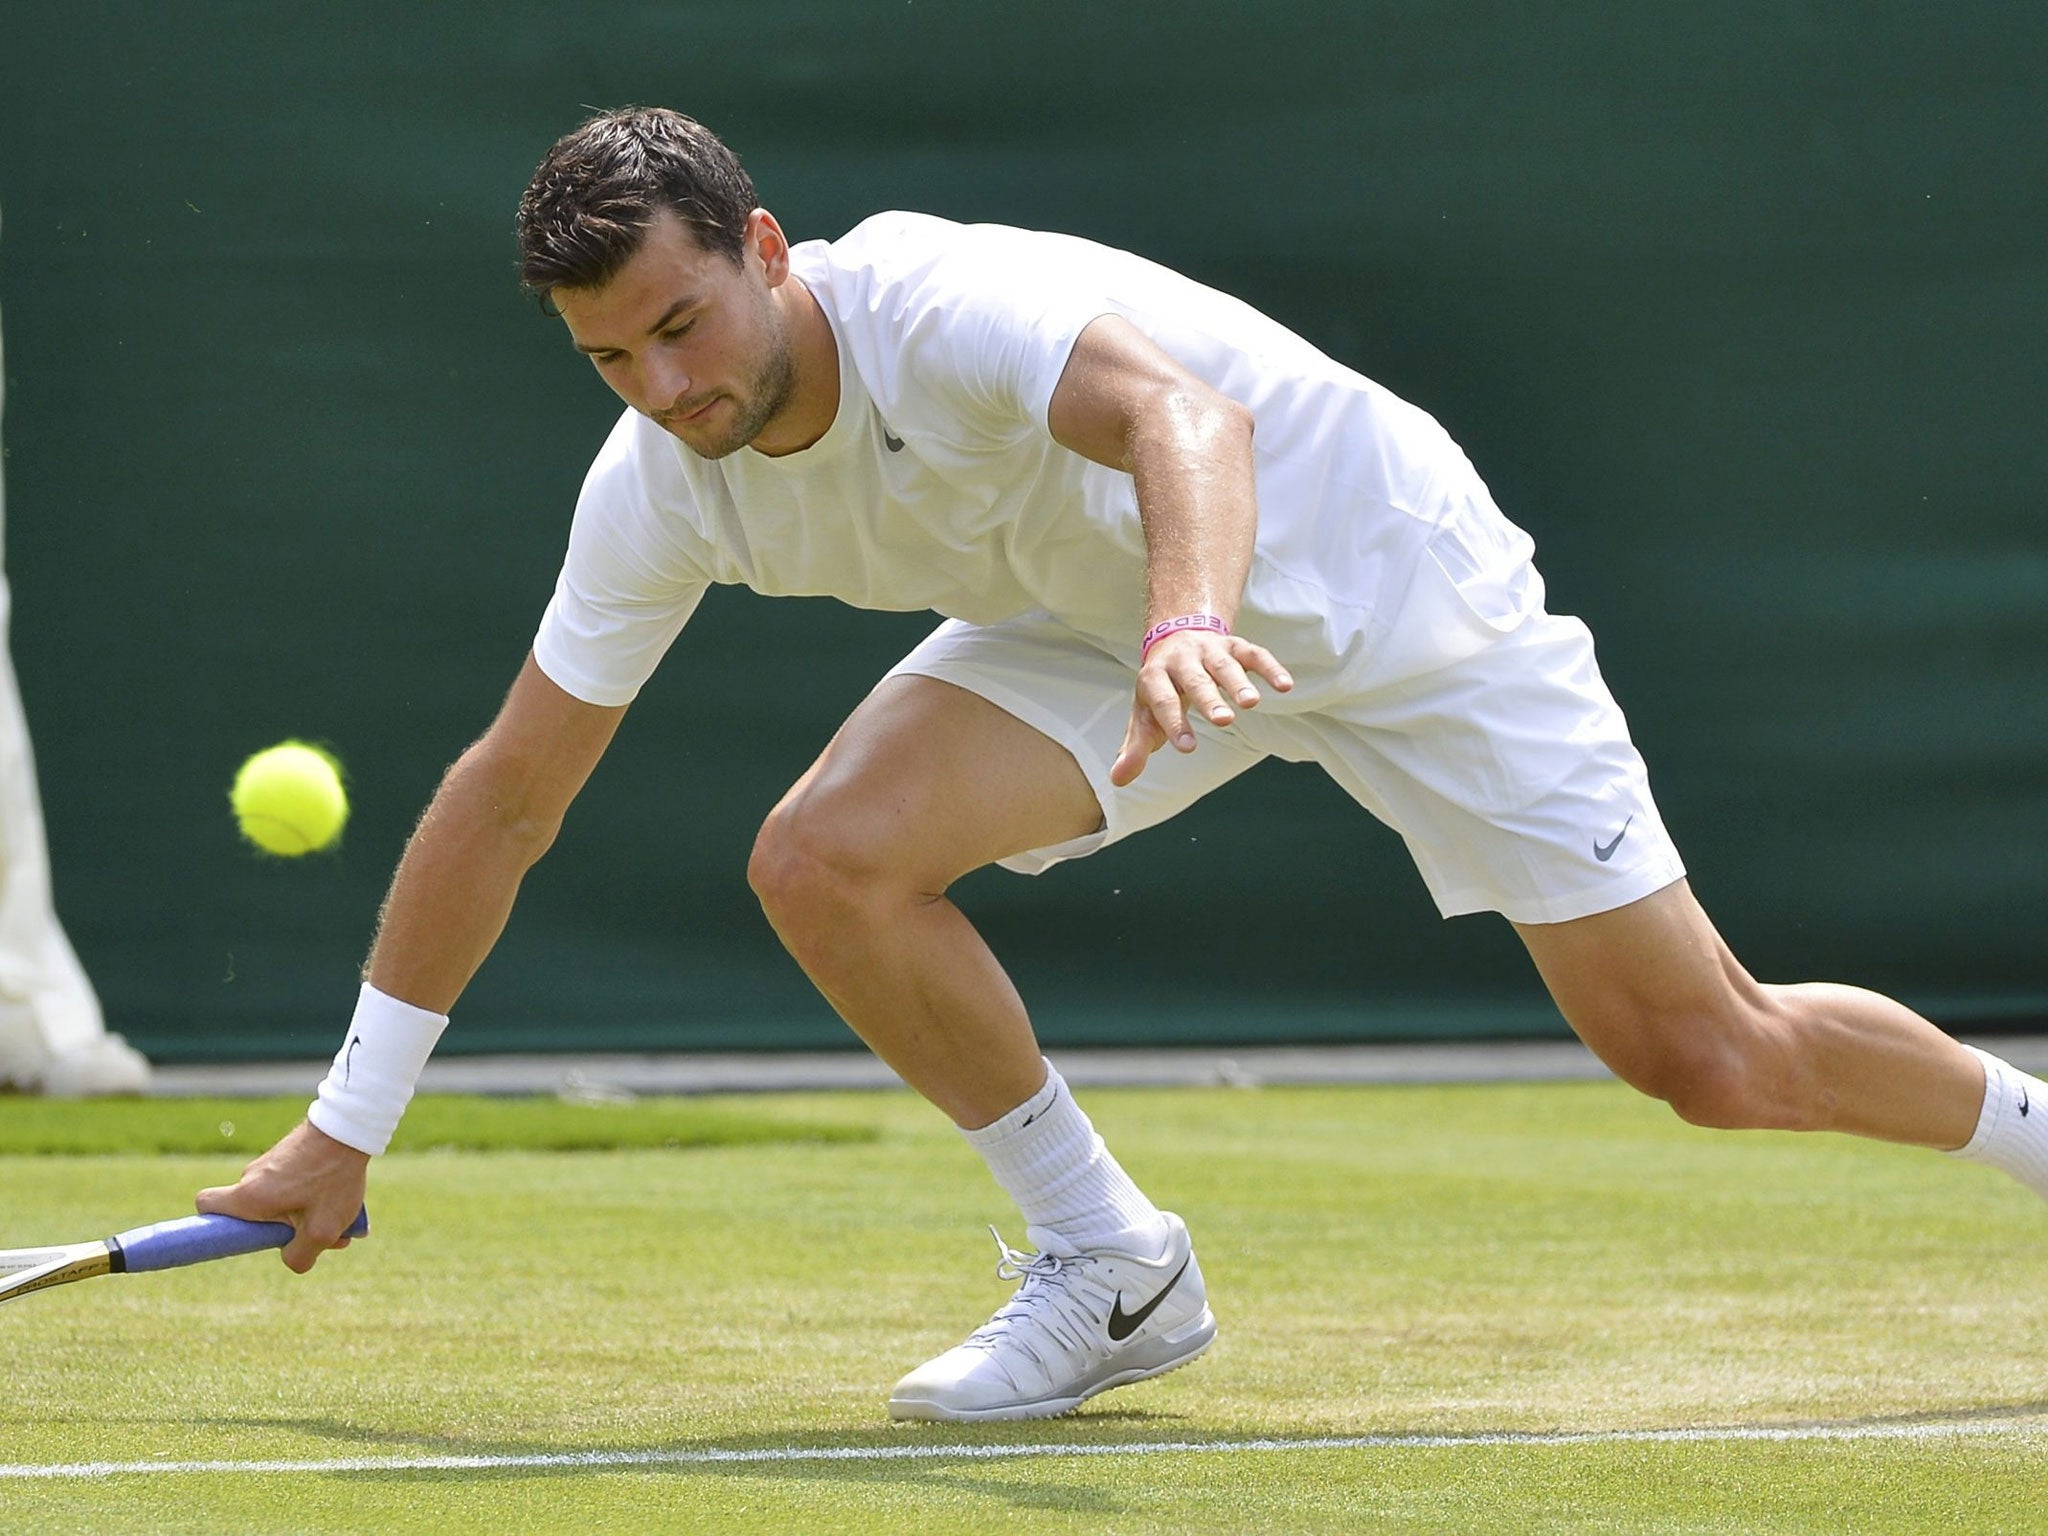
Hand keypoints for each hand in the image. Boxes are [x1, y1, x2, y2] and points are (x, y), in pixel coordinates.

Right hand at [196, 1120, 370, 1272]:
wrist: (352, 1128)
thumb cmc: (333, 1178)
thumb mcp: (321, 1229)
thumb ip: (300, 1256)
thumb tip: (291, 1258)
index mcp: (248, 1195)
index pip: (206, 1205)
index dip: (213, 1224)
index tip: (242, 1237)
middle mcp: (252, 1176)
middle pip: (254, 1213)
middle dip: (282, 1229)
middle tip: (317, 1231)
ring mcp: (270, 1161)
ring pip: (279, 1199)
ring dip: (306, 1213)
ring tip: (341, 1215)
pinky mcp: (289, 1153)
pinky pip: (293, 1184)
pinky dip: (313, 1195)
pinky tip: (344, 1197)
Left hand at [1111, 629, 1292, 786]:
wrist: (1174, 638)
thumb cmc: (1160, 689)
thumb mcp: (1144, 716)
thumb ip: (1135, 748)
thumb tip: (1117, 781)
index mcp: (1154, 678)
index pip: (1163, 701)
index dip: (1174, 723)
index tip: (1187, 748)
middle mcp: (1181, 660)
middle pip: (1195, 680)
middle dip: (1209, 699)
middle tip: (1224, 721)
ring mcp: (1209, 650)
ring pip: (1224, 665)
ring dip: (1238, 682)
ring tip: (1251, 703)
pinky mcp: (1234, 646)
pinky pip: (1255, 654)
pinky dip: (1270, 668)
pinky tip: (1285, 686)